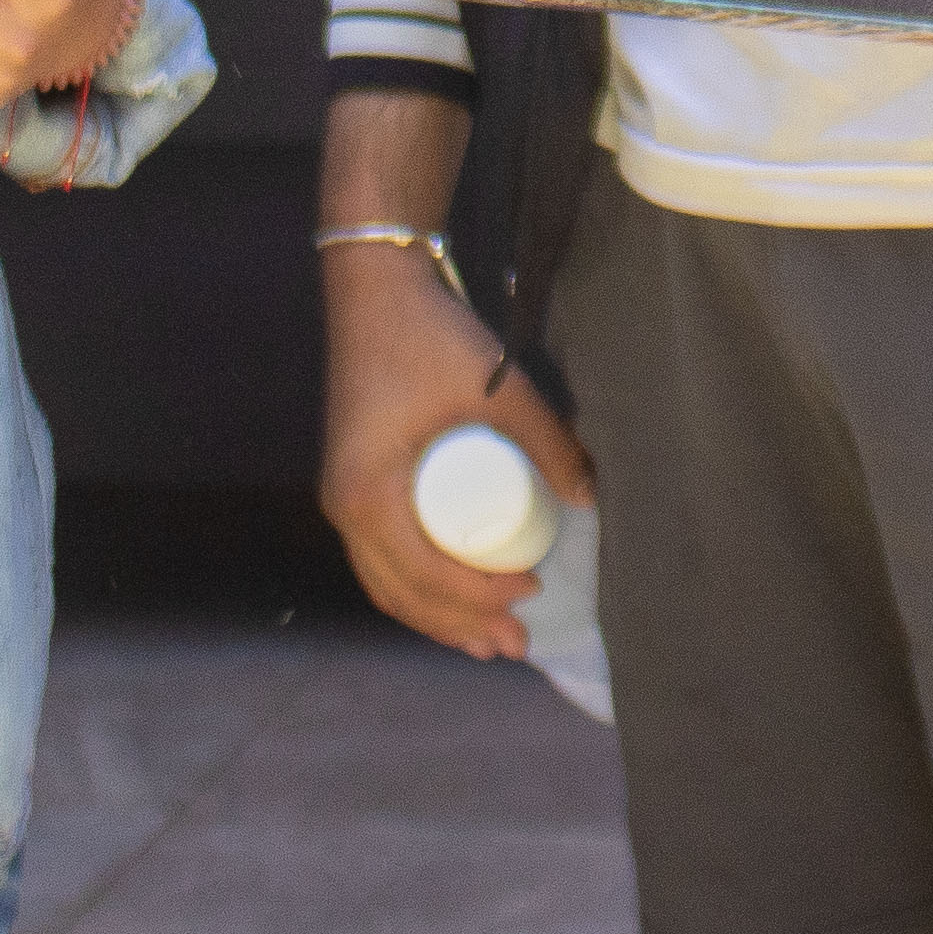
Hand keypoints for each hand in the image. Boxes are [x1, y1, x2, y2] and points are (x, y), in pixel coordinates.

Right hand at [318, 240, 589, 662]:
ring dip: (437, 617)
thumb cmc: (430, 336)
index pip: (424, 572)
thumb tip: (589, 497)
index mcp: (367, 492)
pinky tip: (453, 597)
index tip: (532, 588)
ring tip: (488, 640)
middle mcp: (344, 507)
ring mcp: (343, 499)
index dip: (477, 596)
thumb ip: (547, 440)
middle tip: (516, 644)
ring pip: (387, 584)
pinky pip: (382, 558)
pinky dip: (418, 588)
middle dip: (459, 626)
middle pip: (400, 593)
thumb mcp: (497, 387)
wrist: (376, 289)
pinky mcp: (354, 485)